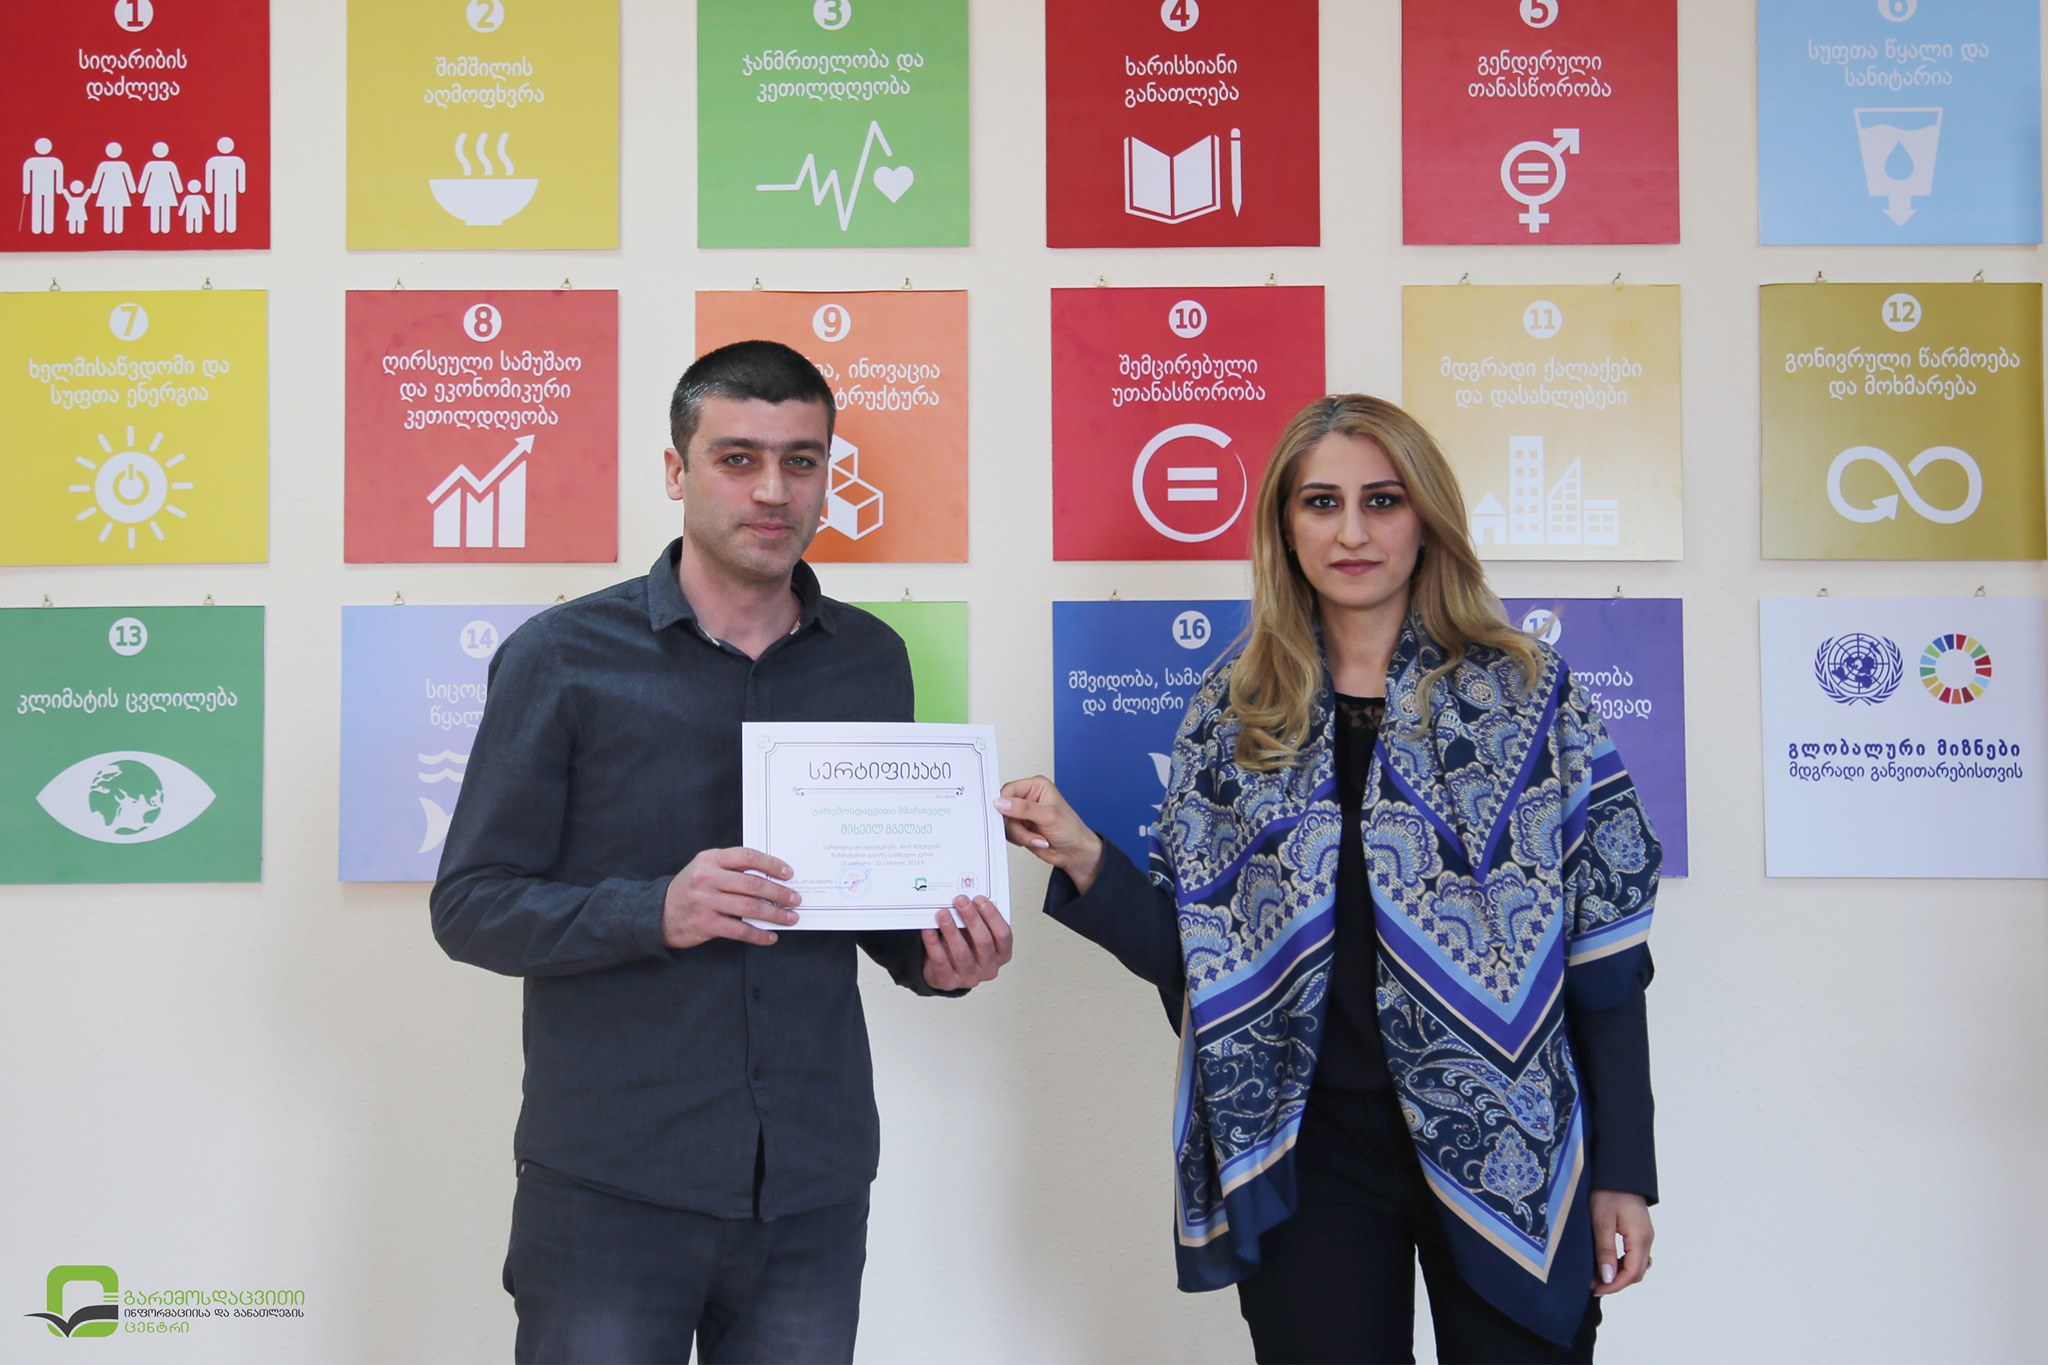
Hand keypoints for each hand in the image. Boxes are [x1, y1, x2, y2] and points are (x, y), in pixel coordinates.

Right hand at [662, 847, 798, 948]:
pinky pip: (739, 930)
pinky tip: (770, 936)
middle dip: (779, 892)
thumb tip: (769, 876)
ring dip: (774, 914)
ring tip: (789, 917)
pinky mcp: (706, 924)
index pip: (747, 857)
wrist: (659, 913)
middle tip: (795, 899)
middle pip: (752, 884)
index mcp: (710, 859)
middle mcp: (707, 878)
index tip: (788, 873)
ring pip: (749, 907)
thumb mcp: (705, 868)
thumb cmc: (690, 889)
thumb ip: (731, 867)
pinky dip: (758, 935)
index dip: (771, 864)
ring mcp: (705, 901)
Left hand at [921, 895, 1013, 990]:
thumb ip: (976, 919)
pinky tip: (929, 929)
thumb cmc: (965, 947)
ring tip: (943, 914)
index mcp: (1001, 954)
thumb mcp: (976, 934)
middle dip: (971, 918)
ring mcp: (969, 977)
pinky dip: (933, 943)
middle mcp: (988, 968)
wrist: (945, 970)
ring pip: (961, 952)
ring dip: (951, 930)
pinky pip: (940, 961)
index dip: (992, 916)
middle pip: (984, 942)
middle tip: (960, 901)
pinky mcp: (948, 981)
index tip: (979, 899)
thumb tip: (966, 900)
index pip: (1003, 935)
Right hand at [996, 776, 1104, 893]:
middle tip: (1027, 831)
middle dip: (1015, 824)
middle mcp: (1028, 799)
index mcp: (1036, 787)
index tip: (1007, 816)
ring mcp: (1023, 815)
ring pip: (1005, 824)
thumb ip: (1023, 808)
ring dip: (1020, 834)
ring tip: (1038, 837)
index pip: (1009, 790)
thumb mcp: (1048, 815)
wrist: (1075, 852)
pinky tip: (1035, 840)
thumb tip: (1001, 803)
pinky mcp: (1021, 829)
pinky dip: (1020, 840)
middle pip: (1003, 808)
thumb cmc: (1071, 829)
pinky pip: (1009, 834)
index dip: (1004, 803)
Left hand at [1590, 1189, 1653, 1294]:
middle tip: (1593, 1284)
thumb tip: (1608, 1278)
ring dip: (1618, 1274)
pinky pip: (1634, 1255)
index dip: (1614, 1286)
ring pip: (1636, 1265)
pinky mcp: (1639, 1231)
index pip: (1632, 1273)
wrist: (1618, 1170)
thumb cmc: (1607, 1192)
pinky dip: (1621, 1263)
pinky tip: (1605, 1262)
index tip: (1595, 1289)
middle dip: (1616, 1282)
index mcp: (1640, 1238)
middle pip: (1636, 1272)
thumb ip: (1605, 1250)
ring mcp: (1645, 1236)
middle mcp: (1647, 1239)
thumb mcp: (1601, 1221)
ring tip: (1596, 1275)